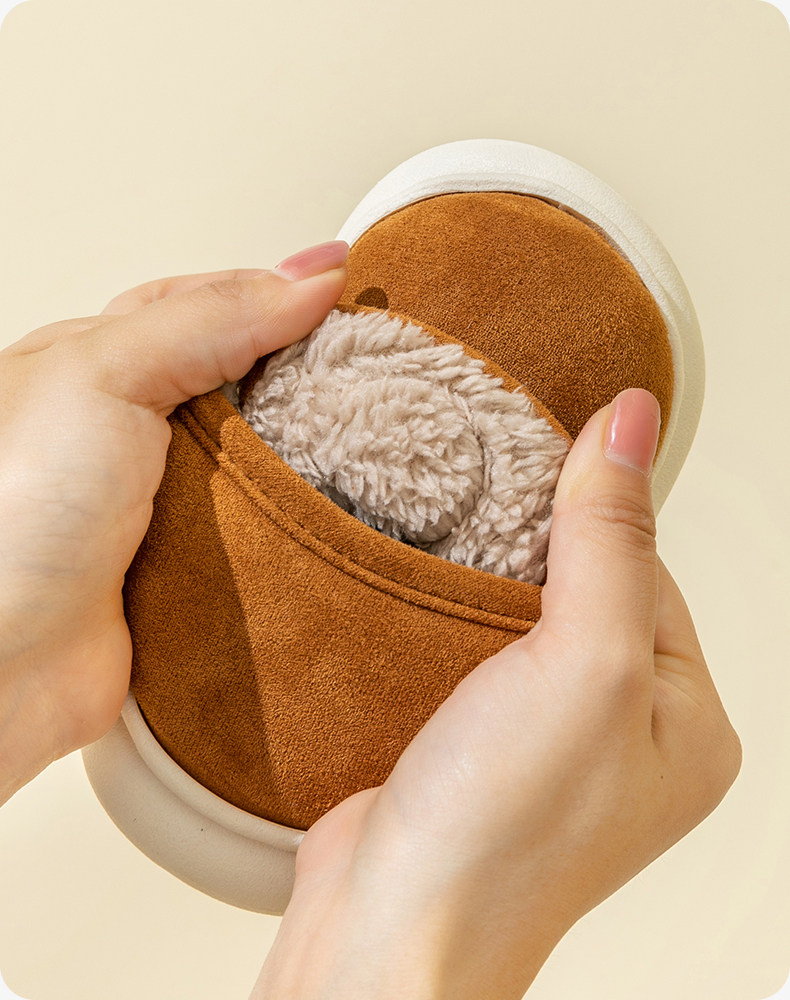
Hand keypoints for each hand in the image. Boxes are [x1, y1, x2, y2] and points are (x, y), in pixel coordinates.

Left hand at [0, 241, 348, 803]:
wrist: (3, 663)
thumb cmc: (11, 515)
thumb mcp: (103, 375)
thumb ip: (209, 321)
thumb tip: (309, 280)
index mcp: (100, 361)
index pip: (209, 304)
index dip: (280, 291)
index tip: (352, 292)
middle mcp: (133, 428)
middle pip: (244, 381)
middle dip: (306, 373)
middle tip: (377, 365)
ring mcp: (163, 499)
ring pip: (259, 458)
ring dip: (308, 456)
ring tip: (373, 438)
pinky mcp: (191, 564)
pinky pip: (261, 531)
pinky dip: (296, 524)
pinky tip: (332, 515)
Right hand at [252, 389, 741, 999]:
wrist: (387, 925)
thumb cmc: (500, 829)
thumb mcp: (586, 659)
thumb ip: (611, 536)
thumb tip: (634, 420)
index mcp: (689, 723)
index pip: (652, 574)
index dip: (594, 520)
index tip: (538, 477)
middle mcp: (629, 737)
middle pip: (590, 592)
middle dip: (536, 550)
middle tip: (484, 519)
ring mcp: (553, 746)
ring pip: (527, 621)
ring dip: (485, 584)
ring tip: (449, 562)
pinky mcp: (483, 747)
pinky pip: (479, 656)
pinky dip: (451, 624)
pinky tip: (426, 612)